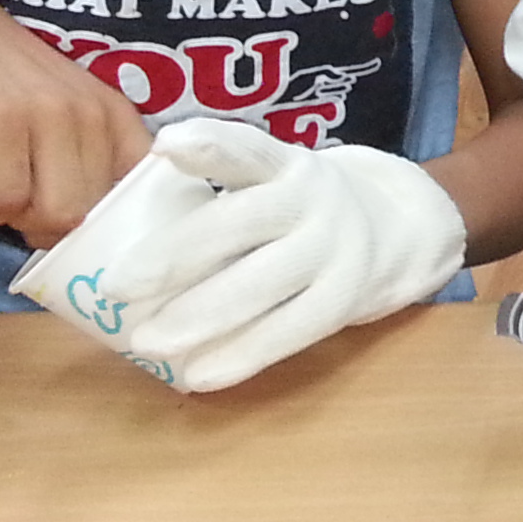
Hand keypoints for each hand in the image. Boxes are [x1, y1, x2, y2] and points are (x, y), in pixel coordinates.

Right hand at [0, 0, 147, 242]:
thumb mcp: (63, 112)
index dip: (109, 224)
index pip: (143, 187)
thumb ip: (83, 160)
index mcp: (115, 115)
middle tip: (19, 208)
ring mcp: (50, 117)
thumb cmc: (5, 83)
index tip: (69, 225)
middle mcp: (93, 115)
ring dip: (19, 221)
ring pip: (57, 214)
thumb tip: (81, 234)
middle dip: (52, 228)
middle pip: (91, 214)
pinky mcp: (2, 125)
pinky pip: (7, 201)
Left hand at [100, 120, 467, 390]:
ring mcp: (333, 251)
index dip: (210, 146)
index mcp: (286, 165)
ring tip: (148, 342)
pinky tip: (198, 376)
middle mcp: (312, 201)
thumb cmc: (307, 209)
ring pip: (260, 284)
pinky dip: (241, 355)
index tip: (166, 145)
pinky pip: (288, 330)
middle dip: (175, 256)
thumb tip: (116, 242)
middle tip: (116, 286)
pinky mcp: (345, 299)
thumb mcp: (278, 182)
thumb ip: (221, 200)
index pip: (247, 149)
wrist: (406, 227)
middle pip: (239, 224)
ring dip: (200, 315)